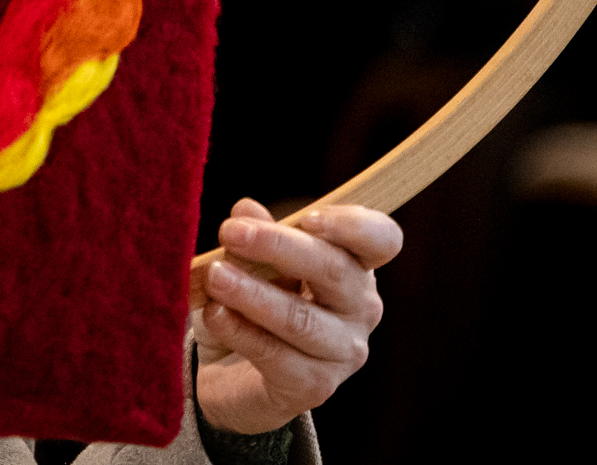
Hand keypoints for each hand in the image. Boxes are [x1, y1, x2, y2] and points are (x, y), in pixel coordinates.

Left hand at [193, 197, 401, 434]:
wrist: (230, 370)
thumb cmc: (252, 301)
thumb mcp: (251, 260)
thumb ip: (255, 233)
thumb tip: (246, 209)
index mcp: (355, 264)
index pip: (381, 239)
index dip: (351, 225)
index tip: (306, 218)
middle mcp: (361, 308)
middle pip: (335, 270)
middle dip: (277, 247)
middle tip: (230, 232)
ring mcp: (343, 351)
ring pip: (301, 318)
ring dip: (252, 293)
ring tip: (214, 276)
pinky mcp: (315, 387)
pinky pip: (277, 356)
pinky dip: (241, 333)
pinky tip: (215, 315)